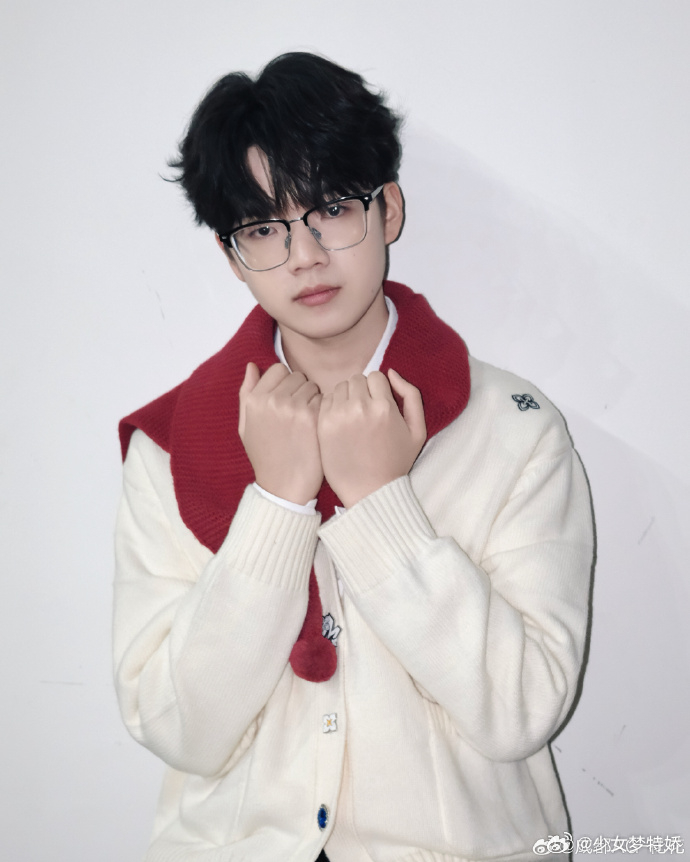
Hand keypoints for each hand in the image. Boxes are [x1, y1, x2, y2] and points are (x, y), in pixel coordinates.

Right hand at [239, 362, 322, 504]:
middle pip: (296, 375)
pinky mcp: (312, 416)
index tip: (287, 400)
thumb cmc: (265, 457)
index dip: (285, 383)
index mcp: (254, 400)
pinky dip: (323, 410)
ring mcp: (292, 406)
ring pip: (312, 386)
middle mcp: (271, 399)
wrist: (283, 487)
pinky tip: (316, 428)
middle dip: (300, 390)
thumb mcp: (246, 427)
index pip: (277, 369)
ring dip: (313, 399)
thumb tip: (251, 366)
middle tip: (297, 414)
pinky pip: (323, 399)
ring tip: (306, 422)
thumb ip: (247, 394)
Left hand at [317, 369, 426, 507]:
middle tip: (365, 411)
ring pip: (340, 387)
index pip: (376, 376)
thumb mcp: (417, 430)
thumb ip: (411, 395)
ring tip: (352, 417)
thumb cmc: (396, 462)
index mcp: (385, 407)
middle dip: (362, 391)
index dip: (378, 389)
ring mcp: (338, 416)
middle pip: (357, 379)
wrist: (369, 492)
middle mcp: (360, 407)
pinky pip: (325, 400)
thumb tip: (391, 373)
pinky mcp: (322, 425)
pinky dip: (332, 406)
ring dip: (346, 397)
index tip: (378, 404)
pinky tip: (340, 422)